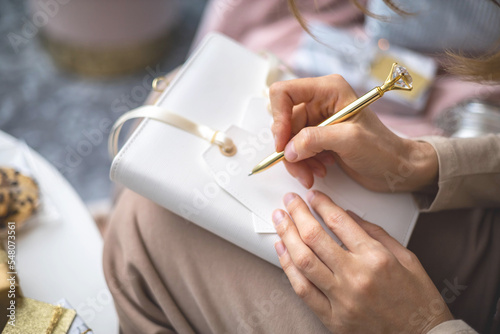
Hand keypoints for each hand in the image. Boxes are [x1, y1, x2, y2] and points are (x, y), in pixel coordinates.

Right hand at [270, 75, 437, 191]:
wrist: (395, 168)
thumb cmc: (383, 149)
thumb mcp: (350, 140)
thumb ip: (315, 139)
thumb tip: (288, 149)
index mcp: (328, 89)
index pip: (285, 92)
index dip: (278, 117)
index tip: (282, 141)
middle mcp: (320, 101)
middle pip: (284, 121)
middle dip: (289, 147)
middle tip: (298, 166)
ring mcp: (318, 121)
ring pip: (288, 139)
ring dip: (296, 160)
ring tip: (311, 173)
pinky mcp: (317, 138)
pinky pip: (296, 150)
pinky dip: (302, 164)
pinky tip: (318, 170)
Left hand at [272, 191, 452, 332]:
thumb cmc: (417, 300)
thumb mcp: (407, 257)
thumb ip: (375, 233)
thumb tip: (347, 214)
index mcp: (376, 258)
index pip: (338, 221)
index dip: (321, 204)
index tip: (313, 195)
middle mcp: (356, 277)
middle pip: (314, 237)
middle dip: (297, 213)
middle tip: (290, 200)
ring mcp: (341, 299)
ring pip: (303, 261)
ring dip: (286, 235)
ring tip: (279, 219)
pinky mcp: (332, 318)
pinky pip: (302, 289)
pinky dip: (287, 267)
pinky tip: (282, 250)